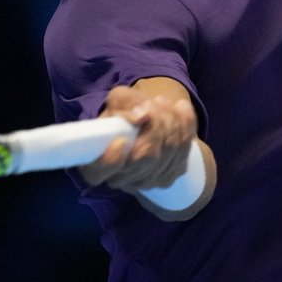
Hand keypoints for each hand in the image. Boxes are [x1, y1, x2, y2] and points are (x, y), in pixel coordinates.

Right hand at [80, 84, 197, 192]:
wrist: (148, 121)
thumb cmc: (125, 111)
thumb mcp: (119, 100)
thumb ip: (124, 103)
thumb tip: (142, 116)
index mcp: (95, 163)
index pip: (98, 172)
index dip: (111, 160)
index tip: (120, 141)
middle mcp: (118, 178)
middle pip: (144, 156)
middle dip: (155, 123)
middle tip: (154, 101)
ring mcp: (145, 182)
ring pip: (169, 150)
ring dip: (171, 119)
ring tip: (163, 102)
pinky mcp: (168, 177)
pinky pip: (185, 149)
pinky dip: (186, 125)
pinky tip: (181, 110)